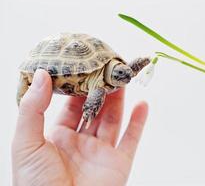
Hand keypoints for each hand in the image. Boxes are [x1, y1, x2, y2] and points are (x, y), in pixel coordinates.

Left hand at [12, 70, 148, 185]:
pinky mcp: (119, 163)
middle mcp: (81, 142)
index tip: (85, 66)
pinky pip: (131, 139)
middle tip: (108, 67)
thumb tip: (41, 74)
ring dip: (120, 99)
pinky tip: (143, 104)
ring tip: (124, 78)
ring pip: (113, 120)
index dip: (78, 87)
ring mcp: (101, 152)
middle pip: (95, 110)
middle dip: (102, 89)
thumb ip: (33, 109)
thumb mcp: (26, 144)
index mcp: (57, 137)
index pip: (70, 106)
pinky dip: (139, 122)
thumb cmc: (36, 185)